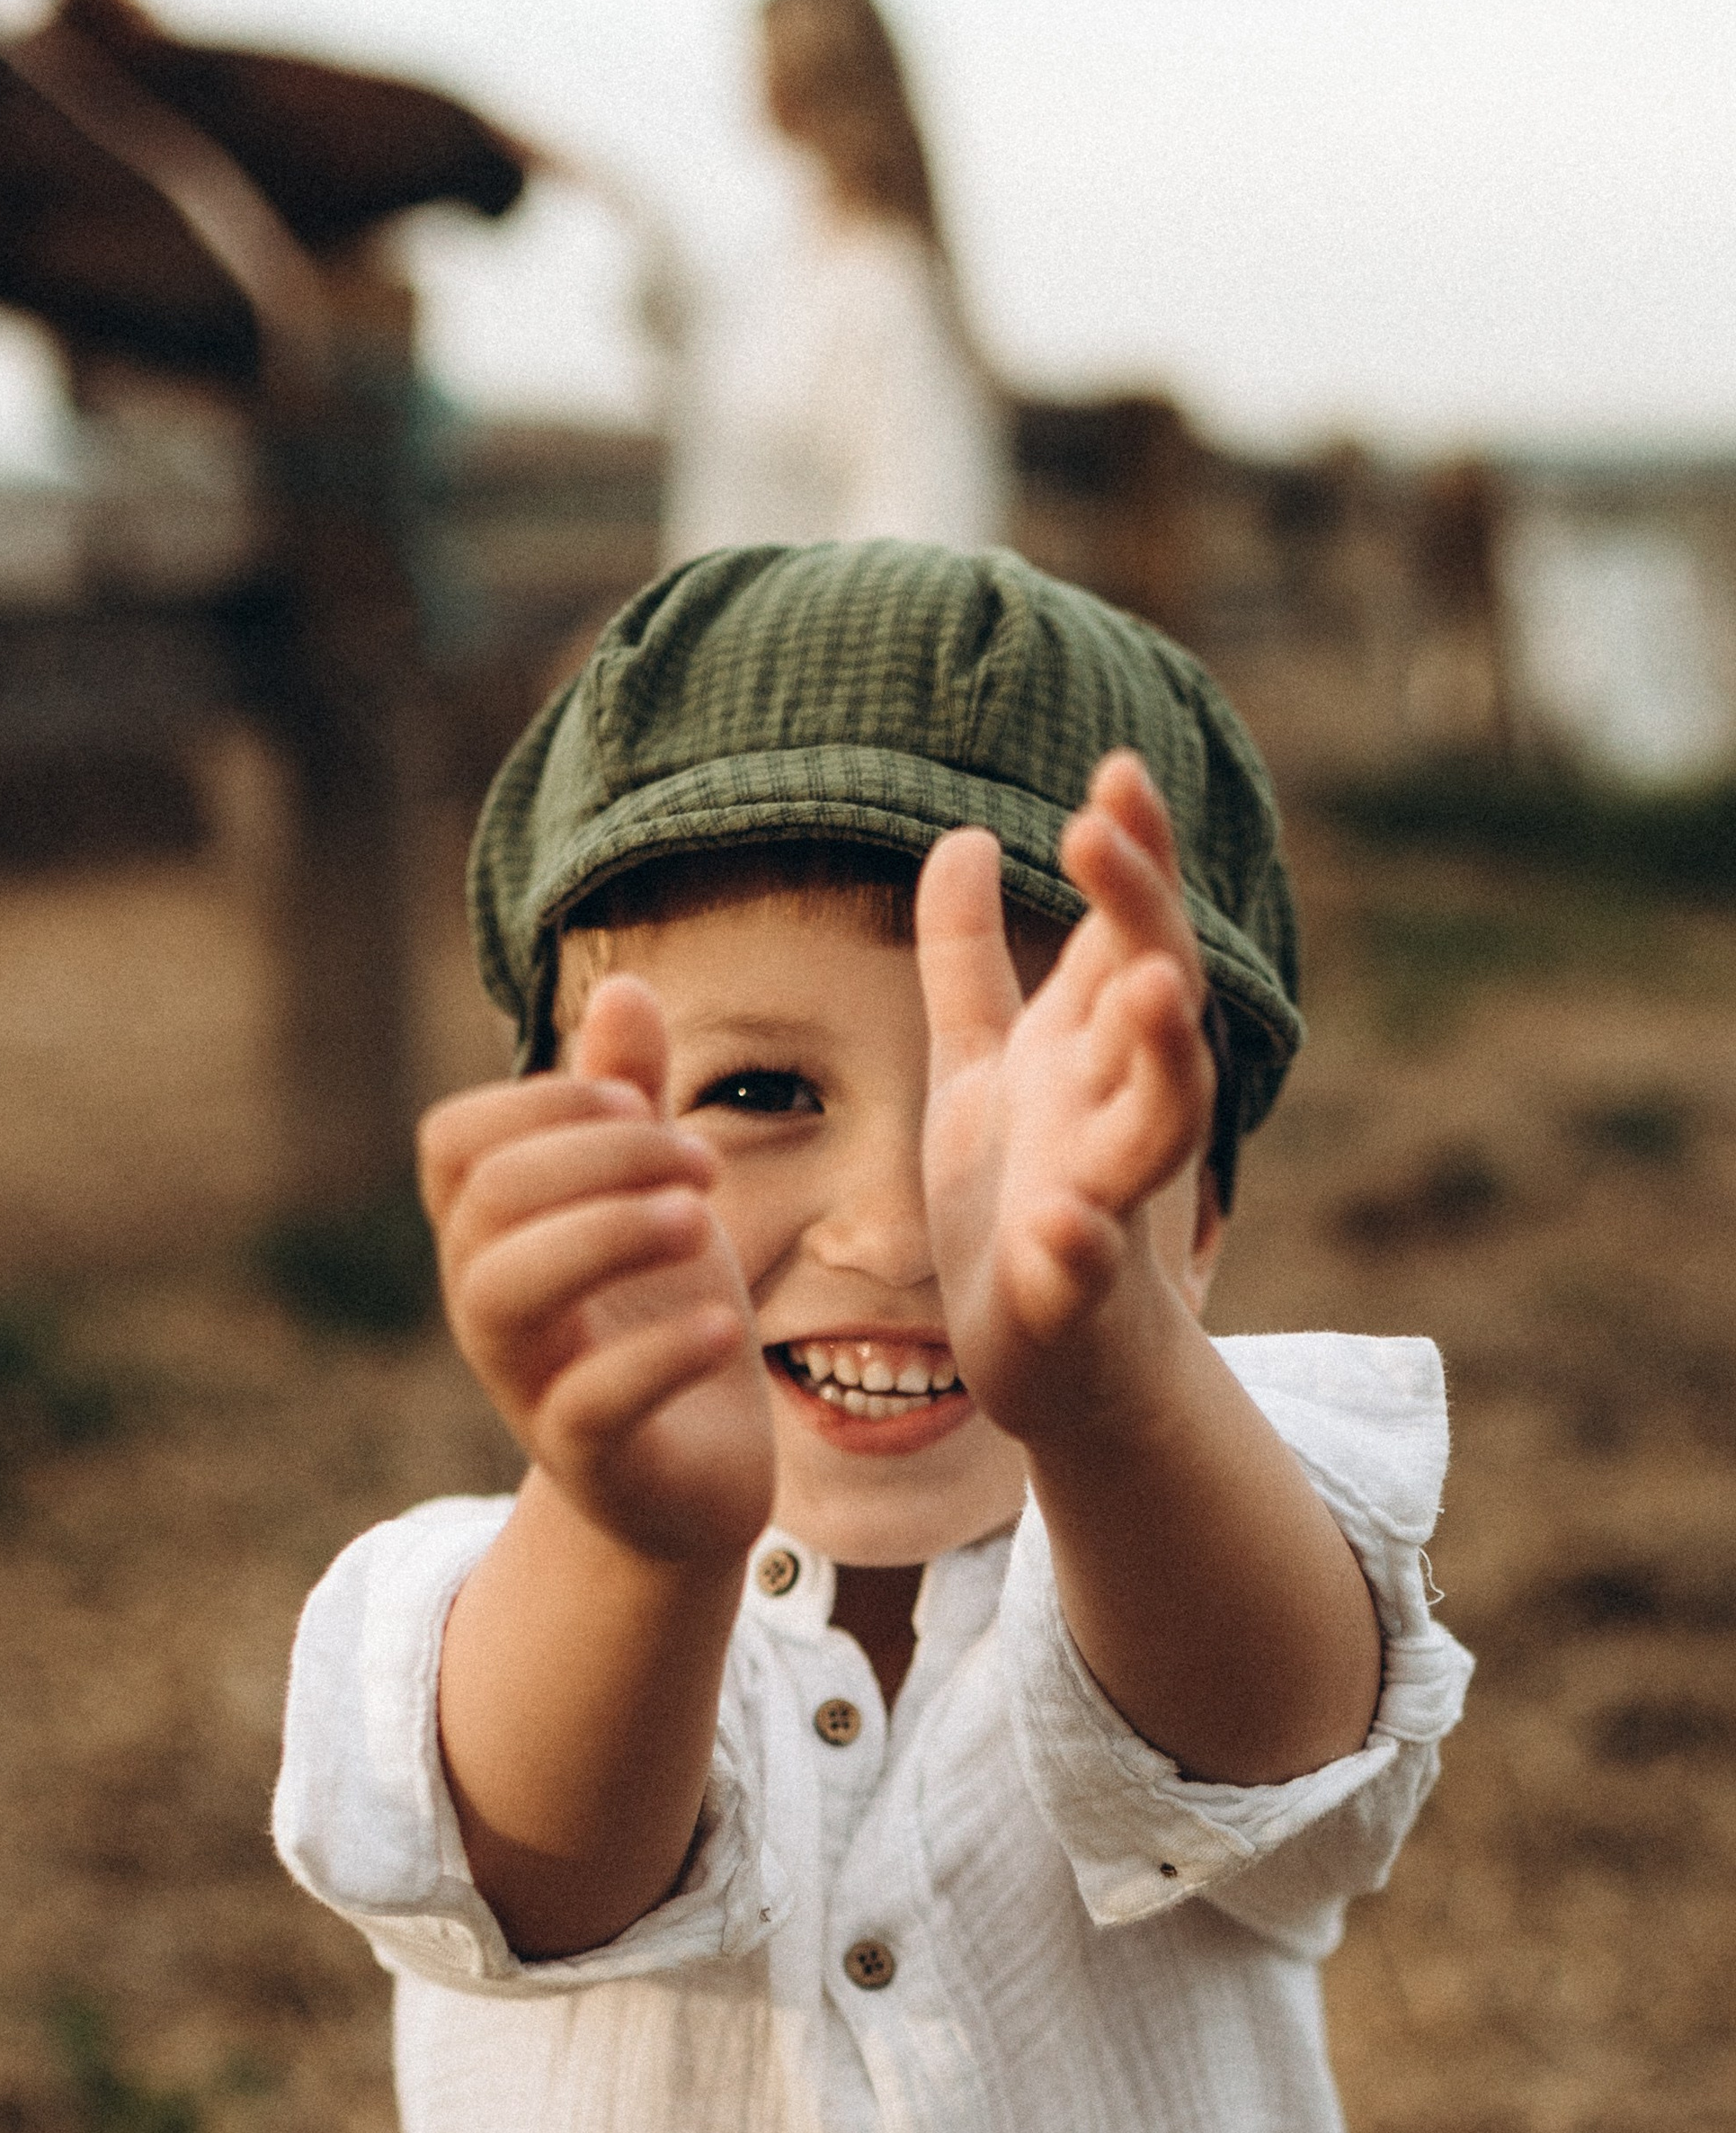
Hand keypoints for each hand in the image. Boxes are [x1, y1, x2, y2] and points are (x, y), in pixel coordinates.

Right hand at [418, 978, 775, 1566]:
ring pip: (505, 1293)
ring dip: (609, 1233)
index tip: (643, 1108)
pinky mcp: (588, 1460)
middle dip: (601, 1157)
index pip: (454, 1139)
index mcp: (492, 1235)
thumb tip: (627, 986)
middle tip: (707, 1164)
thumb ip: (631, 1103)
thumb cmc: (657, 1320)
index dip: (542, 1101)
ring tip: (701, 1222)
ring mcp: (527, 1386)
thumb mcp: (653, 1197)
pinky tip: (720, 1322)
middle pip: (486, 1199)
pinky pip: (591, 1402)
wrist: (688, 1482)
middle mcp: (488, 1306)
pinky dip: (659, 1352)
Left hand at [916, 751, 1214, 1438]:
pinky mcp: (1073, 1297)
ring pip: (1161, 1121)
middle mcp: (1116, 1112)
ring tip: (1147, 987)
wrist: (1054, 1364)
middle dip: (1142, 913)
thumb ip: (970, 960)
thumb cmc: (1023, 1202)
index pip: (1132, 934)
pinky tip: (1059, 1224)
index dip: (1133, 856)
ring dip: (1162, 1055)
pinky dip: (1078, 1248)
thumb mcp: (981, 1068)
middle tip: (1102, 826)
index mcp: (1092, 1053)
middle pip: (1158, 995)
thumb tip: (968, 837)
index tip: (1117, 768)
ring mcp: (1107, 1201)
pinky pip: (1086, 1270)